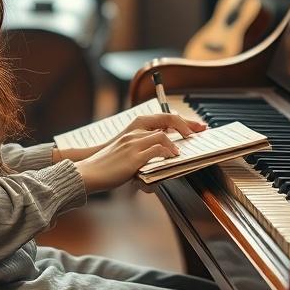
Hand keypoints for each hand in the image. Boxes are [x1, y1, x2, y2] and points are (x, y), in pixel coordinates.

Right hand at [73, 114, 205, 193]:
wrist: (89, 172)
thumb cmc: (106, 166)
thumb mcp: (125, 154)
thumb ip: (142, 153)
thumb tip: (159, 161)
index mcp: (134, 128)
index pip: (163, 117)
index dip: (181, 120)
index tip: (195, 126)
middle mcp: (134, 132)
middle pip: (167, 121)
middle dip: (187, 125)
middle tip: (200, 130)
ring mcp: (134, 143)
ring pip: (163, 136)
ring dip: (176, 144)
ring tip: (182, 152)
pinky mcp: (133, 157)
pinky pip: (156, 150)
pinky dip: (167, 154)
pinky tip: (171, 159)